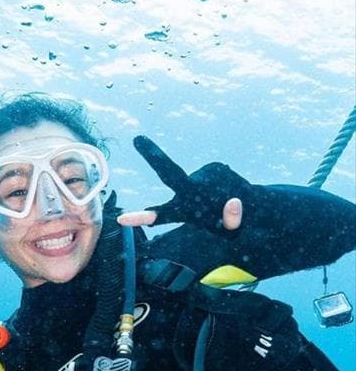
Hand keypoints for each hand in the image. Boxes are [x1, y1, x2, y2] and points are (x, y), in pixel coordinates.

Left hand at [118, 136, 246, 231]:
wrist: (249, 206)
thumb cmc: (232, 223)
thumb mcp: (233, 232)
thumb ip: (232, 224)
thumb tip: (233, 202)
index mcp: (182, 211)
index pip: (160, 216)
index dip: (141, 218)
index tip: (121, 220)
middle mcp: (186, 193)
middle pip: (170, 175)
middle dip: (155, 157)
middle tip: (138, 139)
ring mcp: (199, 178)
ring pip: (214, 181)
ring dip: (226, 190)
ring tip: (233, 200)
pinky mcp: (215, 166)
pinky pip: (226, 175)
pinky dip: (234, 184)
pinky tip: (237, 189)